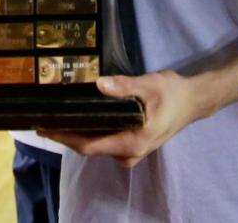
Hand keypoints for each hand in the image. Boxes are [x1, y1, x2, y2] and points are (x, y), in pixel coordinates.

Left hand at [40, 71, 205, 168]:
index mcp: (132, 142)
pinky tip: (80, 117)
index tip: (44, 127)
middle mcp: (129, 153)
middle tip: (44, 117)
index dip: (65, 138)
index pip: (89, 145)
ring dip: (77, 132)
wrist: (193, 101)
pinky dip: (90, 131)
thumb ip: (124, 87)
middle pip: (89, 147)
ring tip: (57, 115)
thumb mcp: (149, 85)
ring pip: (96, 145)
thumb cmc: (172, 93)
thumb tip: (99, 84)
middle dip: (66, 134)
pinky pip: (104, 141)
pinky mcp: (131, 146)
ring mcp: (130, 152)